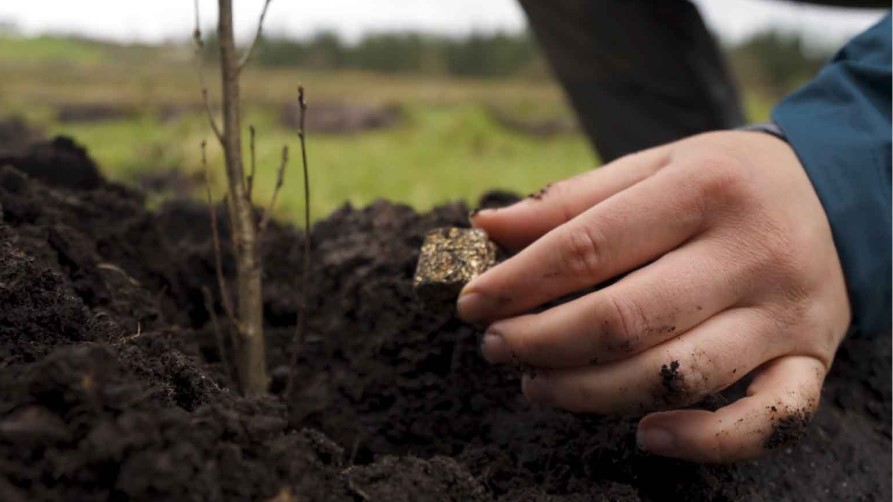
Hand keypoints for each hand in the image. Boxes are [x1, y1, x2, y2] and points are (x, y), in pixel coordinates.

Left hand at [458, 131, 849, 462]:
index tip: (471, 303)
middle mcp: (749, 253)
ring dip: (590, 393)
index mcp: (703, 189)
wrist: (838, 195)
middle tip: (496, 347)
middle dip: (541, 342)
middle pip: (623, 319)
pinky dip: (704, 442)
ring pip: (674, 377)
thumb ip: (572, 200)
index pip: (587, 246)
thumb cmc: (724, 182)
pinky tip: (643, 436)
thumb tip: (488, 227)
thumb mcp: (654, 167)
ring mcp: (783, 315)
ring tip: (537, 383)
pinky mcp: (809, 360)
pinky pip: (766, 421)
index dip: (517, 283)